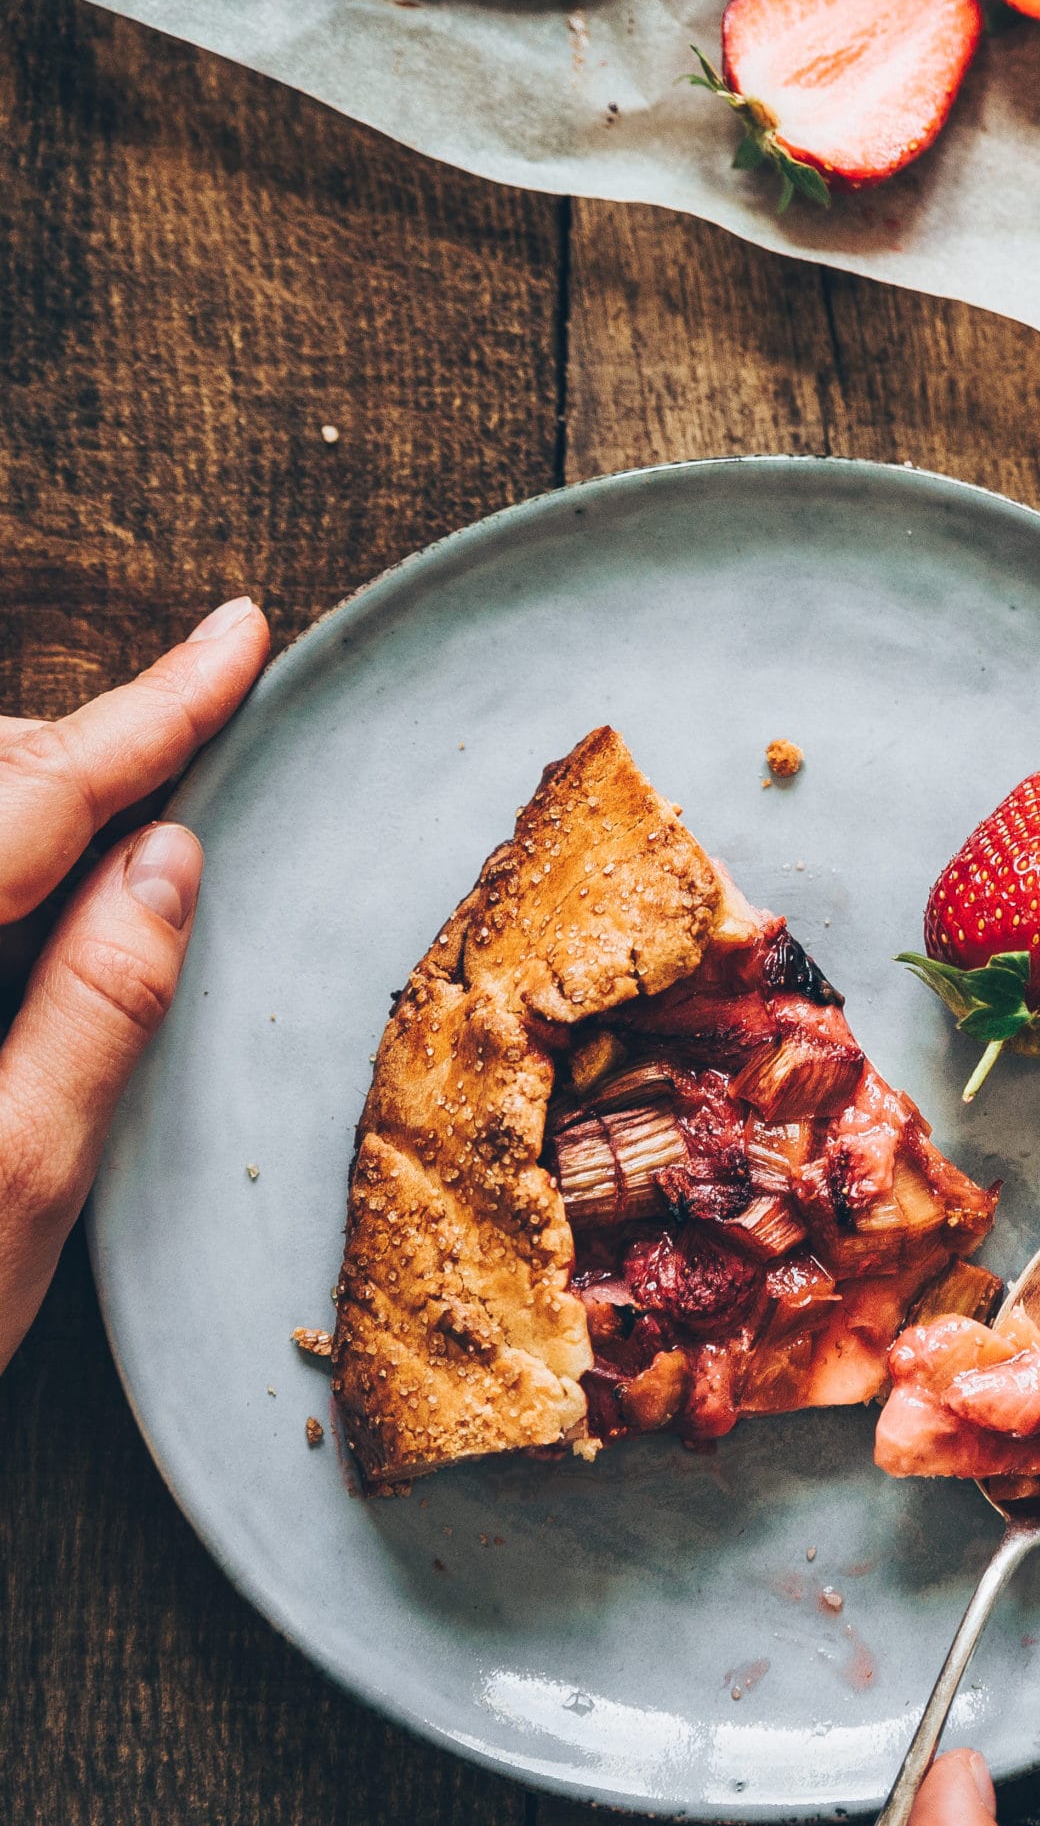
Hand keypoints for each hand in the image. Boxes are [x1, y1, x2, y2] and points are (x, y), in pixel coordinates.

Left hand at [0, 597, 270, 1372]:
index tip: (231, 637)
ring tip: (99, 829)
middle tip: (180, 743)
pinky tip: (18, 897)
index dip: (149, 711)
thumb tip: (168, 860)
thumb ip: (97, 1007)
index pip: (32, 793)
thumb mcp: (19, 1188)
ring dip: (11, 799)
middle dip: (70, 748)